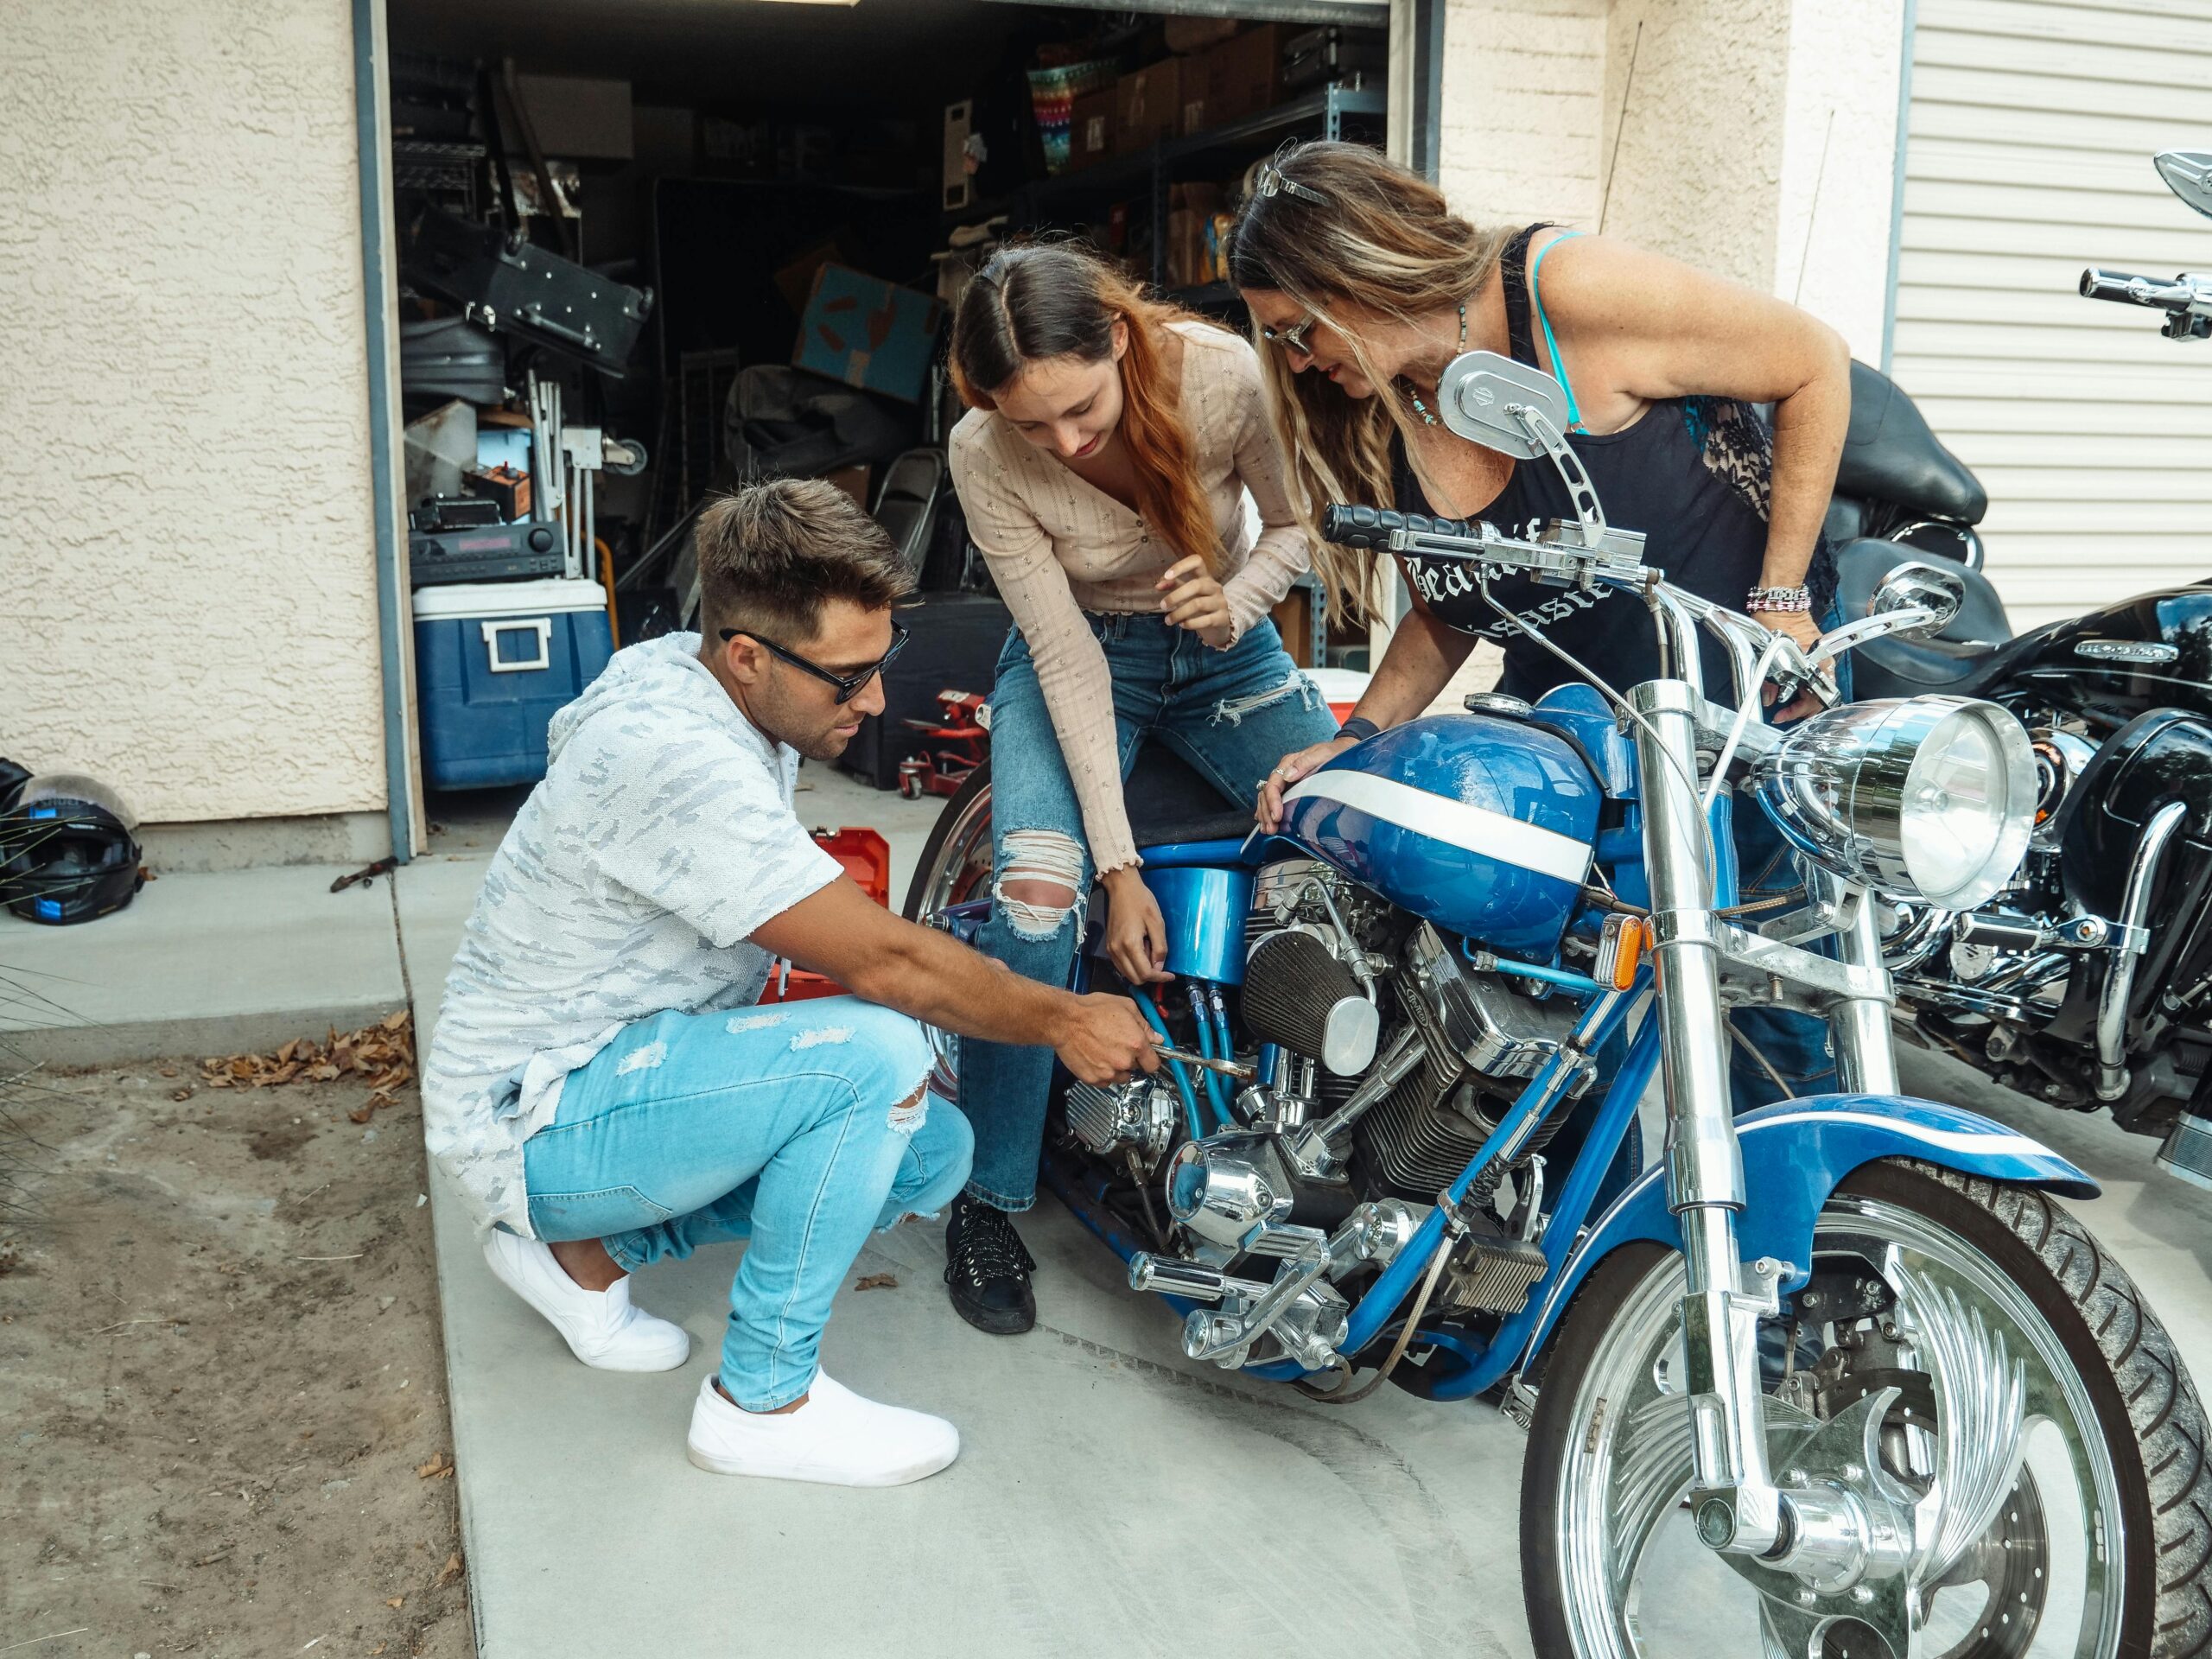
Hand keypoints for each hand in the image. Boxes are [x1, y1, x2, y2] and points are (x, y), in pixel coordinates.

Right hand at [1053, 992, 1162, 1084]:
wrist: (1064, 1020)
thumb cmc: (1092, 1010)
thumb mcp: (1126, 1006)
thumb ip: (1145, 1025)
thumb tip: (1156, 1038)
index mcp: (1136, 1044)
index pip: (1154, 1064)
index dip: (1150, 1059)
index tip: (1146, 1056)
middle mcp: (1124, 1061)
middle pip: (1136, 1069)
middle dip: (1130, 1059)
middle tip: (1117, 1045)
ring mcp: (1109, 1072)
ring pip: (1121, 1077)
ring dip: (1116, 1068)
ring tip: (1104, 1052)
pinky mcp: (1093, 1079)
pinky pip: (1104, 1081)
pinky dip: (1102, 1073)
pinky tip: (1095, 1058)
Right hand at [1101, 867, 1173, 985]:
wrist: (1122, 889)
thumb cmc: (1141, 902)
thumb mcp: (1157, 923)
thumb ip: (1160, 947)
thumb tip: (1159, 967)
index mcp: (1130, 945)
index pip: (1145, 973)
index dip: (1160, 978)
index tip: (1171, 975)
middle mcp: (1117, 951)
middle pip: (1135, 978)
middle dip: (1150, 975)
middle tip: (1159, 960)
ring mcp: (1111, 949)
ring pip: (1127, 974)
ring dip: (1141, 971)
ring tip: (1149, 952)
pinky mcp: (1109, 947)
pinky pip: (1122, 966)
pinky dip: (1133, 965)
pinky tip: (1141, 951)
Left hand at [1156, 555, 1233, 648]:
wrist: (1219, 625)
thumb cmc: (1200, 605)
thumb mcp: (1186, 594)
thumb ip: (1173, 586)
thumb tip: (1158, 585)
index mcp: (1205, 577)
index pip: (1197, 562)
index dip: (1181, 566)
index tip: (1167, 576)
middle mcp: (1214, 587)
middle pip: (1196, 585)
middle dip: (1175, 596)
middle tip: (1162, 606)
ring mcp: (1220, 602)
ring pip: (1198, 604)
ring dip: (1179, 613)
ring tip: (1168, 620)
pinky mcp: (1222, 618)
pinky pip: (1206, 620)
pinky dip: (1191, 623)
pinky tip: (1182, 625)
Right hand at [1257, 736, 1356, 831]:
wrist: (1342, 752)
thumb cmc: (1333, 753)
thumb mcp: (1321, 754)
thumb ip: (1304, 763)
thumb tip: (1288, 776)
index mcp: (1288, 763)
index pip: (1273, 784)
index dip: (1272, 801)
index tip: (1277, 815)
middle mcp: (1284, 773)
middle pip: (1267, 794)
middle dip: (1267, 812)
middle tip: (1272, 828)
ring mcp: (1286, 783)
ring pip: (1267, 800)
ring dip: (1266, 816)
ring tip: (1269, 830)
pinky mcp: (1291, 791)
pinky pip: (1274, 803)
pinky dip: (1269, 814)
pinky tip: (1268, 824)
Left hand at [1752, 607, 1826, 722]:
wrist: (1780, 601)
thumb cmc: (1775, 622)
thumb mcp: (1767, 656)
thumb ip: (1768, 683)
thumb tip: (1769, 700)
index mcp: (1816, 665)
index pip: (1816, 699)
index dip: (1798, 711)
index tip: (1782, 715)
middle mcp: (1823, 663)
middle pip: (1819, 696)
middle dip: (1802, 709)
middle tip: (1785, 714)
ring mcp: (1821, 657)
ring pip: (1816, 687)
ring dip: (1802, 699)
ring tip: (1787, 706)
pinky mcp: (1815, 652)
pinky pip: (1813, 675)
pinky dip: (1803, 686)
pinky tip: (1792, 689)